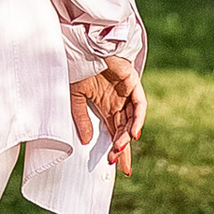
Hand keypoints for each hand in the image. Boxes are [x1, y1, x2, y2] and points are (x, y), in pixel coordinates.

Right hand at [70, 52, 145, 170]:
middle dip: (122, 148)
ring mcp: (126, 91)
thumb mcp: (74, 98)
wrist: (78, 45)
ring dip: (127, 135)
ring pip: (131, 119)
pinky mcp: (131, 80)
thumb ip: (81, 118)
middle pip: (125, 129)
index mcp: (105, 105)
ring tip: (119, 149)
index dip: (117, 149)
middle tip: (120, 164)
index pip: (114, 132)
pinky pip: (139, 103)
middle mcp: (117, 100)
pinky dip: (138, 118)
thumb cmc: (74, 67)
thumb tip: (88, 141)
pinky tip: (133, 133)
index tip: (117, 168)